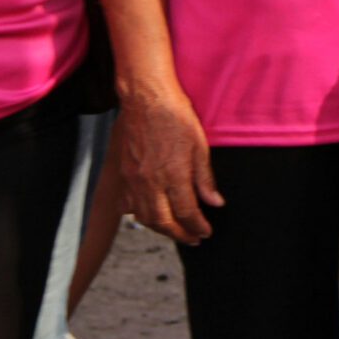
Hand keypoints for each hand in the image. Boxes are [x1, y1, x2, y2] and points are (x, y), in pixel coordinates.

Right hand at [117, 85, 221, 243]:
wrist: (146, 99)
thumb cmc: (176, 117)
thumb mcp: (200, 146)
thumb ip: (205, 178)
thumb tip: (215, 203)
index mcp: (173, 175)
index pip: (186, 212)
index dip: (197, 226)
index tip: (206, 232)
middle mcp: (150, 182)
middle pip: (163, 221)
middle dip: (179, 235)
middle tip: (193, 239)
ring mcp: (133, 180)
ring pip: (143, 217)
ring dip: (160, 229)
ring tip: (175, 231)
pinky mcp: (123, 174)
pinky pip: (127, 205)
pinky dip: (139, 216)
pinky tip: (148, 216)